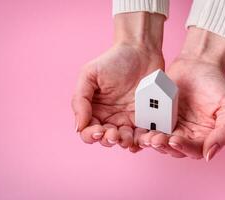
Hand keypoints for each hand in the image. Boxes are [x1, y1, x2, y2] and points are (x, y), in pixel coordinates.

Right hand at [72, 13, 164, 151]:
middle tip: (114, 134)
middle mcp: (110, 117)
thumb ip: (80, 100)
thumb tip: (78, 126)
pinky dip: (142, 140)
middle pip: (106, 139)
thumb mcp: (89, 75)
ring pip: (125, 140)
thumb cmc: (113, 60)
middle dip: (109, 140)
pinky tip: (141, 139)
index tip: (98, 130)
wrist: (141, 50)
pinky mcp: (146, 117)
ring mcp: (128, 118)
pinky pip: (143, 134)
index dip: (91, 135)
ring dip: (124, 143)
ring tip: (127, 137)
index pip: (88, 131)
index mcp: (94, 109)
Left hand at [141, 27, 224, 160]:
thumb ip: (224, 131)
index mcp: (205, 135)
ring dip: (153, 142)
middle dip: (165, 146)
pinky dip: (145, 132)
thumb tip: (209, 156)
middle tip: (156, 139)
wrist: (197, 63)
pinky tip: (140, 132)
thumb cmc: (216, 83)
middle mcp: (188, 134)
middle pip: (175, 149)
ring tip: (147, 137)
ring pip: (161, 141)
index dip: (184, 148)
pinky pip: (152, 127)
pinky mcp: (160, 116)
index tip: (175, 140)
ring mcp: (172, 126)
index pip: (194, 150)